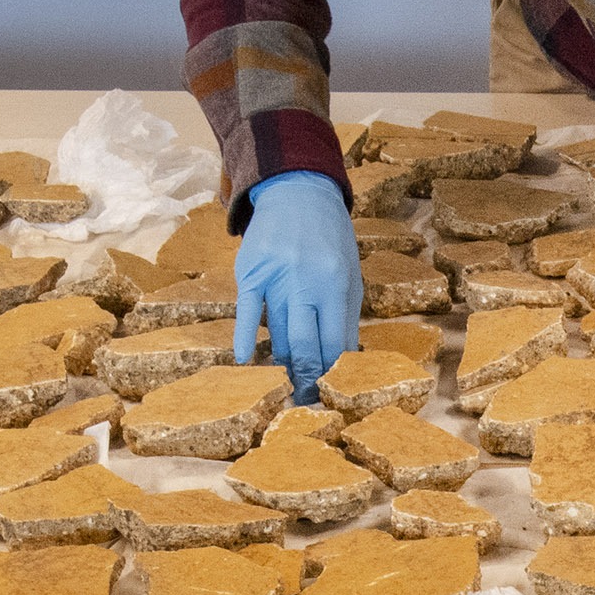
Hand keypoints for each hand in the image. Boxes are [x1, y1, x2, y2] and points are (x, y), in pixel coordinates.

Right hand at [235, 170, 360, 398]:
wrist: (298, 192)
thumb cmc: (328, 238)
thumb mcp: (349, 273)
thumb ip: (345, 315)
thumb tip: (344, 361)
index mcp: (339, 286)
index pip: (337, 344)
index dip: (334, 375)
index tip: (332, 397)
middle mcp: (309, 283)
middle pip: (308, 346)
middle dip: (308, 380)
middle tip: (305, 402)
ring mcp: (278, 277)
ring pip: (280, 334)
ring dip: (282, 365)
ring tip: (284, 387)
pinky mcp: (251, 272)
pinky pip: (247, 312)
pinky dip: (247, 338)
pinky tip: (245, 360)